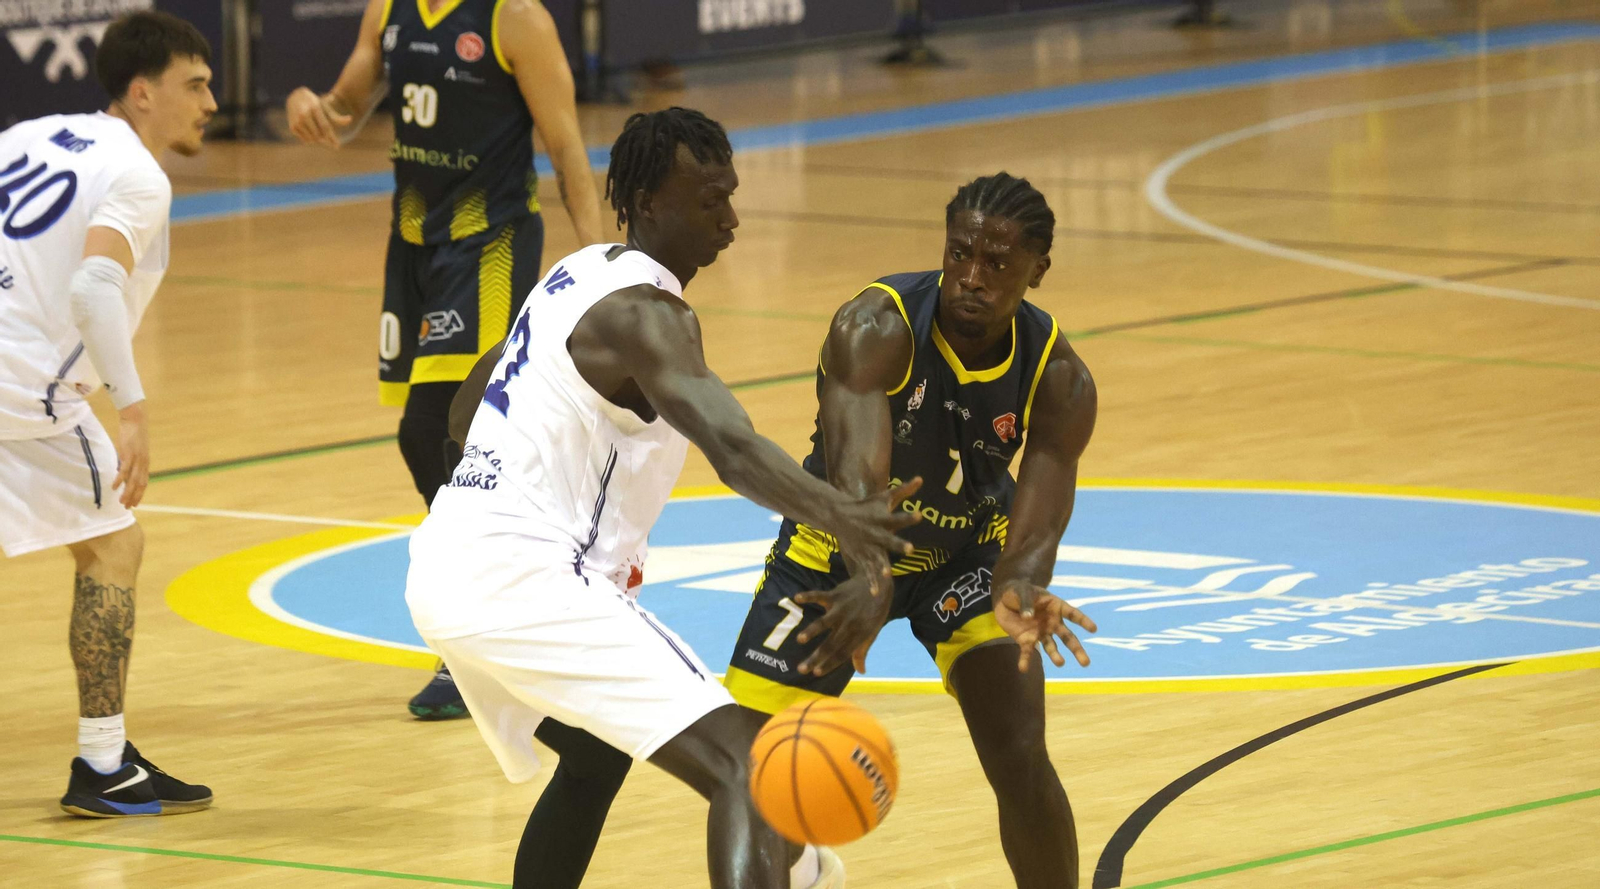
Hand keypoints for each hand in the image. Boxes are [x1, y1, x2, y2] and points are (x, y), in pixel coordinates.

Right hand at [111, 401, 149, 508]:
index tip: (135, 504)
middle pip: (140, 484)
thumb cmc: (132, 435)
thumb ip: (129, 462)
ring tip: (121, 502)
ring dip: (127, 492)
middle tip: (127, 507)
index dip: (139, 494)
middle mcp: (143, 463)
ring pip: (133, 480)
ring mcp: (137, 459)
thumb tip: (122, 472)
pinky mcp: (129, 454)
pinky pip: (124, 469)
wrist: (135, 420)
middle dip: (134, 497)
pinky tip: (115, 487)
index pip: (144, 482)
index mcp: (144, 463)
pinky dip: (120, 479)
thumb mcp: (132, 451)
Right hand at [286, 87, 350, 147]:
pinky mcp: (292, 127)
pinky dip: (311, 139)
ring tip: (319, 132)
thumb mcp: (326, 107)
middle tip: (330, 139)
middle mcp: (304, 114)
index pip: (325, 127)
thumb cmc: (315, 104)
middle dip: (326, 139)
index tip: (337, 147)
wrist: (296, 97)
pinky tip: (311, 131)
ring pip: (312, 139)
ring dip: (318, 140)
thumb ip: (337, 116)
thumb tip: (350, 119)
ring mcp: (297, 121)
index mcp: (315, 108)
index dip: (332, 138)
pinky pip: (306, 140)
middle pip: (319, 135)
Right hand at [794, 573, 893, 675]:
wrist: (879, 584)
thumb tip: (861, 671)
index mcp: (859, 635)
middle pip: (830, 644)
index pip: (842, 654)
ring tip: (800, 639)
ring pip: (824, 622)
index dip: (830, 664)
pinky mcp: (836, 595)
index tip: (816, 673)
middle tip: (801, 669)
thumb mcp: (872, 632)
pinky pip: (820, 595)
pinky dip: (808, 596)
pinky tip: (796, 598)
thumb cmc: (874, 612)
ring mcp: (841, 609)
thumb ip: (862, 651)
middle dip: (815, 657)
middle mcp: (849, 624)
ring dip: (812, 630)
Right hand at [829, 477, 923, 594]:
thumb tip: (922, 479)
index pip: (898, 518)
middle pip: (888, 539)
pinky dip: (871, 581)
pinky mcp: (861, 556)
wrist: (839, 516)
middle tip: (910, 548)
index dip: (908, 517)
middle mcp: (875, 533)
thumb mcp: (884, 497)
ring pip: (876, 558)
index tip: (920, 515)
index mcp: (882, 519)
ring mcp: (867, 546)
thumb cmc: (866, 506)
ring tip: (888, 574)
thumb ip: (904, 490)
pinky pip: (867, 571)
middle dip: (898, 544)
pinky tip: (875, 592)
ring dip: (881, 566)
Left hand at [993, 578, 1096, 671]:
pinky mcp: (1026, 640)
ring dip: (1056, 656)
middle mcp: (1052, 623)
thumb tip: (1028, 616)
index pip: (1073, 614)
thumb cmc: (1019, 592)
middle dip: (1077, 649)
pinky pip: (1027, 651)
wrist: (1004, 600)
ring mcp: (1041, 633)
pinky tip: (1023, 669)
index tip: (1093, 629)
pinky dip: (1025, 660)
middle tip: (1085, 663)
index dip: (1083, 621)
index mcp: (1056, 607)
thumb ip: (1026, 603)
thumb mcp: (1023, 591)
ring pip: (1052, 647)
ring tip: (1060, 663)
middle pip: (1068, 637)